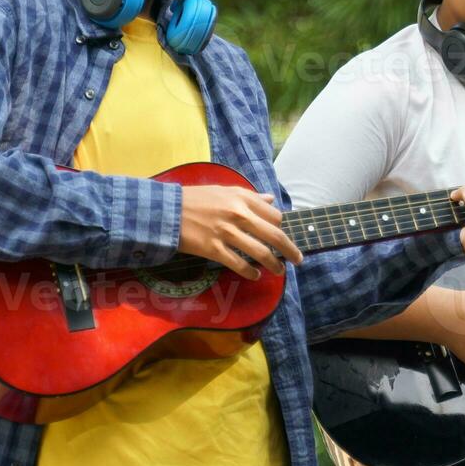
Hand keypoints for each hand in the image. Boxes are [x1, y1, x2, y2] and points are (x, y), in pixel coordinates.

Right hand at [179, 184, 302, 279]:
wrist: (166, 211)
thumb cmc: (196, 199)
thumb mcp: (225, 190)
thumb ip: (250, 197)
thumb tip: (271, 199)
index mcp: (242, 198)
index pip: (274, 216)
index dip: (281, 228)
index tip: (282, 236)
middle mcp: (238, 214)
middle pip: (274, 235)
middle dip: (289, 250)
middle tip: (298, 259)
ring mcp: (227, 233)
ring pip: (260, 252)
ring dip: (274, 264)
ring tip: (279, 270)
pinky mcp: (214, 249)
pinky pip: (239, 264)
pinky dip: (251, 272)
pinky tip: (255, 275)